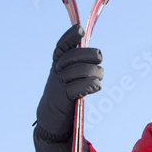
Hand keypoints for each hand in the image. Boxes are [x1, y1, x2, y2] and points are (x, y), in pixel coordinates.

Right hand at [33, 24, 102, 151]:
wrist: (52, 121)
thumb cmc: (66, 96)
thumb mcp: (70, 78)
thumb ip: (80, 66)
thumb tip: (97, 54)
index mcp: (57, 64)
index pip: (62, 46)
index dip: (69, 37)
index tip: (79, 29)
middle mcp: (56, 72)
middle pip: (73, 56)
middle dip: (89, 55)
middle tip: (99, 59)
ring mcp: (57, 85)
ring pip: (78, 71)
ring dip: (94, 72)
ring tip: (98, 78)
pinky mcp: (62, 99)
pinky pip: (77, 87)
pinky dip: (90, 85)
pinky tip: (95, 86)